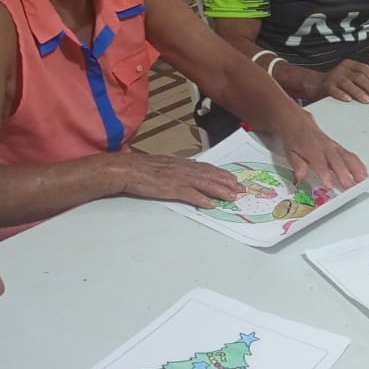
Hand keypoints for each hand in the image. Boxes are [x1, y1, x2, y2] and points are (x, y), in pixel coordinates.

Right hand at [115, 153, 242, 207]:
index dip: (222, 174)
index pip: (207, 168)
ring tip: (233, 197)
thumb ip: (177, 167)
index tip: (234, 179)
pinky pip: (190, 194)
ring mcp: (178, 178)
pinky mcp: (171, 188)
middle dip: (228, 183)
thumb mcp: (163, 164)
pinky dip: (202, 199)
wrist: (127, 169)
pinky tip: (212, 205)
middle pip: (210, 175)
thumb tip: (190, 170)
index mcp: (181, 163)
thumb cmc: (141, 168)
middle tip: (242, 189)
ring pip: (205, 184)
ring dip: (221, 191)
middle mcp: (183, 168)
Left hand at [279, 113, 366, 189]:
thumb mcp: (290, 152)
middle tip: (349, 185)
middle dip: (344, 173)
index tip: (330, 185)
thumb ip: (297, 165)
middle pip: (337, 160)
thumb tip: (300, 176)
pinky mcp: (339, 147)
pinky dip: (358, 163)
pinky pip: (350, 155)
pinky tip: (364, 171)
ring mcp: (334, 146)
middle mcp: (325, 147)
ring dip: (355, 168)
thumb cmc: (295, 139)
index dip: (325, 174)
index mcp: (312, 149)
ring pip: (347, 157)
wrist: (299, 123)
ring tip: (362, 179)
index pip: (320, 163)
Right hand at [317, 58, 368, 103]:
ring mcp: (334, 77)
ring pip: (348, 83)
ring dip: (358, 92)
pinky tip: (348, 100)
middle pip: (358, 77)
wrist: (316, 84)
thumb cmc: (338, 80)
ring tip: (367, 100)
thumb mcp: (354, 74)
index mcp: (350, 64)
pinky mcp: (326, 86)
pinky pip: (334, 90)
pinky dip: (341, 95)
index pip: (364, 69)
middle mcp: (342, 69)